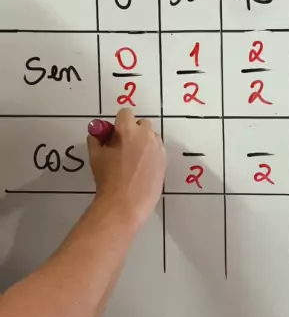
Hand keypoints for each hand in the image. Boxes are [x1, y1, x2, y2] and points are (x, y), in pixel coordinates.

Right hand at [87, 109, 165, 231]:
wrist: (125, 203)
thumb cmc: (107, 178)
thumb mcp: (95, 156)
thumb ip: (95, 139)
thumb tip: (97, 134)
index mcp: (128, 130)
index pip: (126, 113)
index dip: (119, 123)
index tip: (114, 134)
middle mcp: (146, 135)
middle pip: (142, 124)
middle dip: (133, 131)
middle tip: (123, 147)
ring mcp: (158, 148)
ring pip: (152, 137)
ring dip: (144, 142)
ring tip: (134, 160)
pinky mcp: (164, 161)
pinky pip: (158, 151)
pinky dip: (151, 154)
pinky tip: (142, 169)